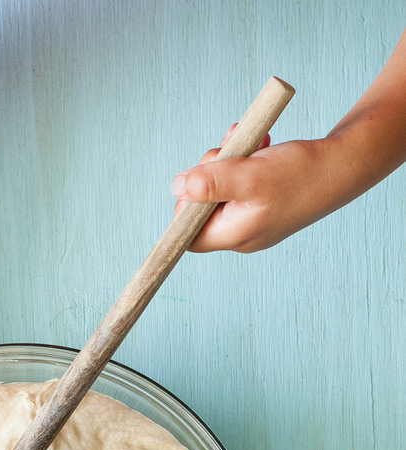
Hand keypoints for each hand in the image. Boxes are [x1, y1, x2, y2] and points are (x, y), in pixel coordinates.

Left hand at [170, 134, 335, 252]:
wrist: (345, 165)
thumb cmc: (301, 173)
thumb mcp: (249, 175)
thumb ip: (209, 183)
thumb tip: (176, 188)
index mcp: (235, 235)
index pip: (187, 236)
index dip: (183, 207)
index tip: (196, 177)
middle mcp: (241, 233)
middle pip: (202, 208)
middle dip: (209, 172)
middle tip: (227, 149)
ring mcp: (253, 219)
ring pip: (221, 190)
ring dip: (228, 160)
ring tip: (249, 141)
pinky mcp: (264, 203)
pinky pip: (241, 183)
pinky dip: (244, 160)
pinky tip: (261, 144)